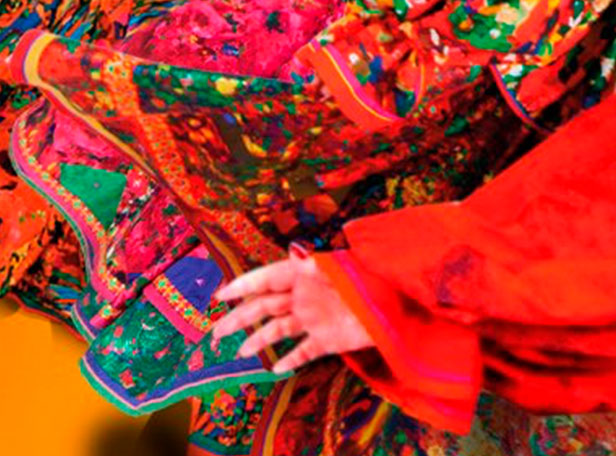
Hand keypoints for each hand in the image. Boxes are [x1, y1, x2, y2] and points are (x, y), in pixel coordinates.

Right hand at [211, 252, 372, 372]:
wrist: (399, 304)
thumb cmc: (368, 278)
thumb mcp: (338, 267)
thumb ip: (313, 261)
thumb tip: (293, 247)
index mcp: (305, 275)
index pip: (267, 278)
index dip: (244, 286)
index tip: (220, 294)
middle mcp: (305, 296)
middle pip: (265, 307)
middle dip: (240, 317)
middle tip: (216, 331)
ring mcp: (315, 319)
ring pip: (279, 330)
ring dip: (258, 339)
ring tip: (240, 351)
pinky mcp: (328, 340)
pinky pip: (304, 351)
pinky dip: (289, 360)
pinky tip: (275, 368)